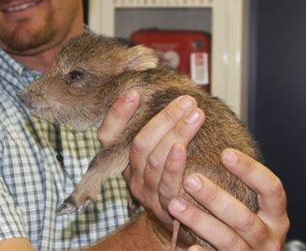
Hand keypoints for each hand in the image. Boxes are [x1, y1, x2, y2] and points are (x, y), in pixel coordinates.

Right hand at [98, 89, 204, 232]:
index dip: (118, 113)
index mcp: (122, 159)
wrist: (185, 215)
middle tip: (186, 100)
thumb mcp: (159, 148)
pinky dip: (174, 165)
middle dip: (164, 118)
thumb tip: (165, 89)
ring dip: (177, 133)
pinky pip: (167, 183)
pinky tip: (184, 148)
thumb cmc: (174, 172)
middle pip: (139, 143)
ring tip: (196, 115)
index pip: (108, 134)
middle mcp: (130, 175)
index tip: (134, 92)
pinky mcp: (162, 206)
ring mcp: (145, 192)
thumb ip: (158, 127)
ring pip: (154, 159)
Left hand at [168, 149, 288, 249]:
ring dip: (200, 221)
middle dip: (216, 198)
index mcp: (275, 216)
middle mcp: (267, 237)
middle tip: (191, 179)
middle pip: (245, 218)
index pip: (271, 189)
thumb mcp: (251, 206)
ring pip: (227, 240)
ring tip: (174, 204)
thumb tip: (216, 142)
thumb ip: (241, 183)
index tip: (225, 152)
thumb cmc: (244, 226)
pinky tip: (188, 245)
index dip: (251, 171)